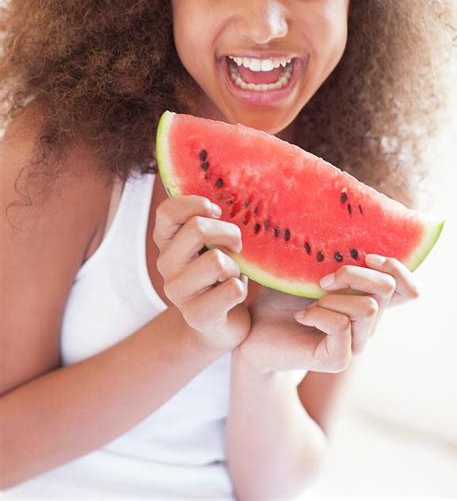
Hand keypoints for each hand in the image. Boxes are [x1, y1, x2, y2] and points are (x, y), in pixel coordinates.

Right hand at [153, 195, 250, 353]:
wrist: (220, 325)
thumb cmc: (219, 273)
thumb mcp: (209, 241)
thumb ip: (208, 218)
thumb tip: (222, 181)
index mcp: (166, 242)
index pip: (168, 211)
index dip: (196, 204)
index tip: (217, 212)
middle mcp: (165, 265)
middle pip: (197, 228)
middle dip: (229, 233)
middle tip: (237, 246)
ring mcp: (177, 292)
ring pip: (217, 260)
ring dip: (235, 267)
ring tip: (231, 276)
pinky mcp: (196, 315)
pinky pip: (232, 289)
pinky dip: (241, 289)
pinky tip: (233, 295)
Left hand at [237, 254, 420, 373]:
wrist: (252, 330)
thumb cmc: (279, 296)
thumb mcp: (307, 268)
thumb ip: (330, 255)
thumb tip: (342, 221)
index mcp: (366, 300)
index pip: (409, 290)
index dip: (397, 268)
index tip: (366, 254)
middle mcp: (367, 324)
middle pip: (386, 288)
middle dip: (354, 273)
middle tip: (321, 279)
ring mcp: (354, 344)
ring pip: (367, 308)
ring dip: (333, 297)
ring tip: (308, 302)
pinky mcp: (336, 359)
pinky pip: (342, 327)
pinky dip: (319, 315)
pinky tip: (301, 316)